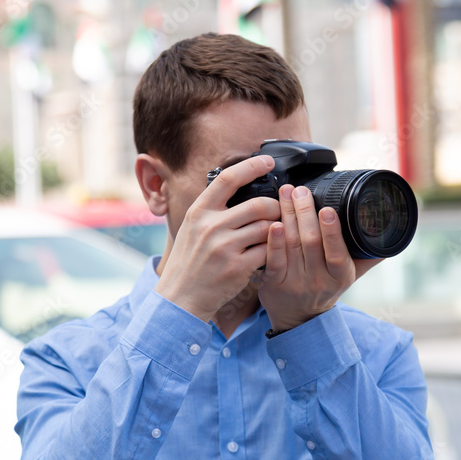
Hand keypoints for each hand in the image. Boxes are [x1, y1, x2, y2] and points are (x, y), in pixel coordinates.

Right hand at [155, 155, 280, 321]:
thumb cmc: (189, 262)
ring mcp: (224, 247)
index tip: (268, 161)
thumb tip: (239, 187)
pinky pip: (267, 251)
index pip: (227, 178)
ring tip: (276, 233)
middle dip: (276, 206)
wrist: (179, 298)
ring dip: (277, 230)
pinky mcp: (237, 267)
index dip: (251, 166)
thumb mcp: (192, 228)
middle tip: (281, 210)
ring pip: (267, 228)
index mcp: (199, 212)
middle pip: (258, 204)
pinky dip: (273, 251)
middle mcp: (210, 226)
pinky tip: (270, 254)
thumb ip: (212, 209)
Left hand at [258, 184, 382, 331]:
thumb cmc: (326, 288)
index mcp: (341, 276)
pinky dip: (273, 240)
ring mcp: (295, 283)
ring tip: (286, 193)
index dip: (332, 231)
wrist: (299, 318)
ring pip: (292, 244)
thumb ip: (367, 255)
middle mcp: (319, 280)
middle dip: (305, 212)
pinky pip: (274, 259)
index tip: (327, 209)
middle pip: (311, 242)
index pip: (337, 253)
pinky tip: (273, 223)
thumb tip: (389, 232)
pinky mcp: (274, 283)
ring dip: (288, 215)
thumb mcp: (350, 275)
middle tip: (301, 190)